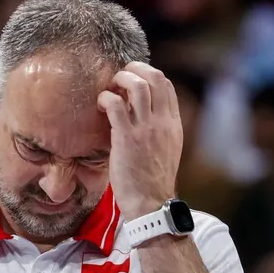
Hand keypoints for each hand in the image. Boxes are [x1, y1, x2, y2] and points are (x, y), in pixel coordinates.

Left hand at [97, 62, 183, 220]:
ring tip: (111, 87)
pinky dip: (106, 98)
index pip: (166, 85)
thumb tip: (142, 112)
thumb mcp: (166, 149)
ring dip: (121, 79)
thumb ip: (159, 128)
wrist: (150, 203)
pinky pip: (115, 105)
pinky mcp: (127, 138)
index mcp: (173, 124)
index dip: (148, 75)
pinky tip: (100, 104)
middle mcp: (162, 122)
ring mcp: (146, 129)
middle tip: (120, 77)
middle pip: (155, 77)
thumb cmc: (153, 180)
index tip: (133, 81)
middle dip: (136, 69)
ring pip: (137, 85)